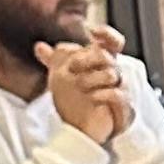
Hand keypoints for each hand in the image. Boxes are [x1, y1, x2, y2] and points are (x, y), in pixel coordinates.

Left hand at [38, 22, 132, 145]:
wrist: (81, 130)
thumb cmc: (76, 103)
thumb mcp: (61, 79)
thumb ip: (54, 62)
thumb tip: (39, 46)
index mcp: (101, 64)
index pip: (113, 42)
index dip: (106, 34)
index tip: (91, 32)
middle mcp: (113, 74)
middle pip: (106, 56)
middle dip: (86, 58)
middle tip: (71, 67)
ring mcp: (120, 91)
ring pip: (111, 74)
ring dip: (90, 78)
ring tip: (77, 85)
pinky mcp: (123, 109)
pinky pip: (116, 95)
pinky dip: (100, 94)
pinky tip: (89, 98)